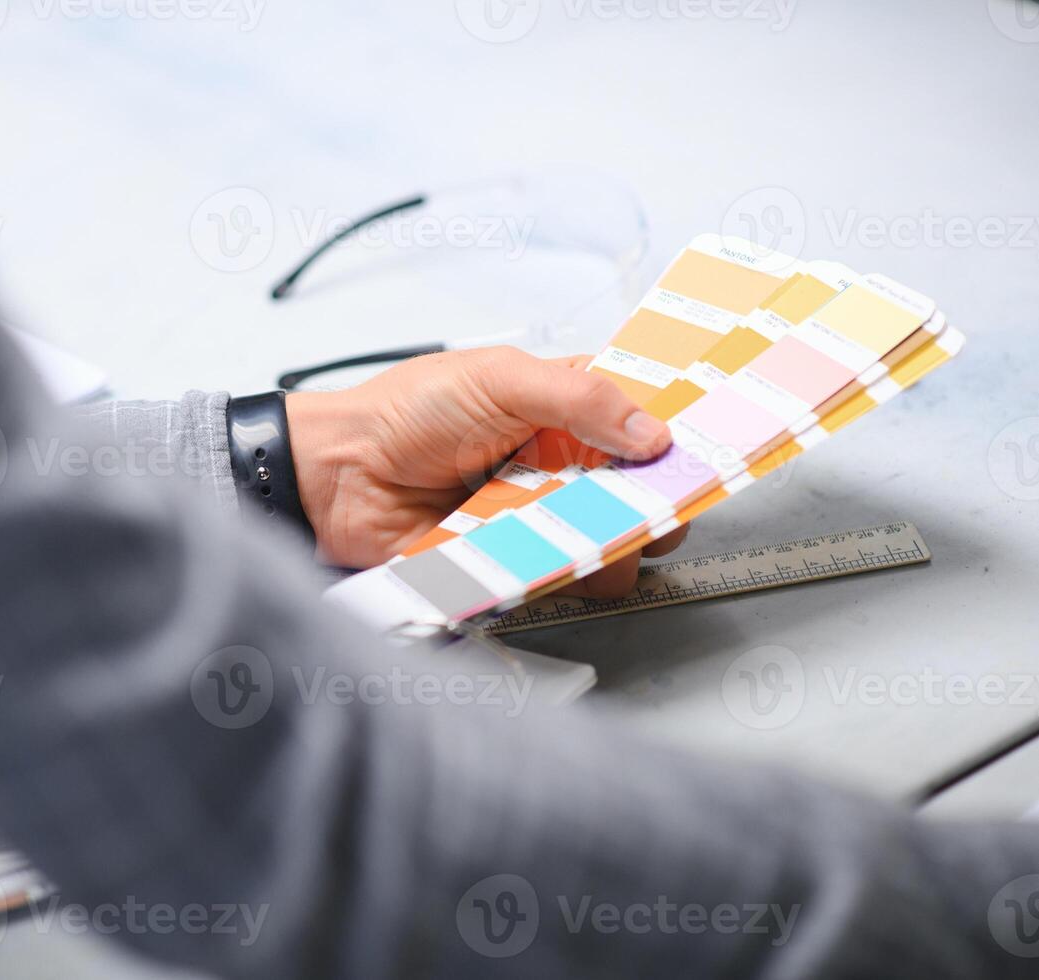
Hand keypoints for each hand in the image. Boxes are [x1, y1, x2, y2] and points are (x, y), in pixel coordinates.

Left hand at [285, 347, 690, 596]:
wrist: (337, 476)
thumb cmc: (406, 412)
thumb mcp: (498, 378)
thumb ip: (579, 397)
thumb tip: (653, 429)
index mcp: (563, 405)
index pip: (644, 416)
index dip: (681, 428)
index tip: (717, 439)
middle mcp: (561, 462)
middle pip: (643, 487)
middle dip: (662, 496)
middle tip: (664, 499)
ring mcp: (542, 515)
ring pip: (615, 540)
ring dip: (618, 539)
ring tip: (599, 529)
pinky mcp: (516, 560)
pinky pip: (565, 576)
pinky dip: (569, 570)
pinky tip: (553, 554)